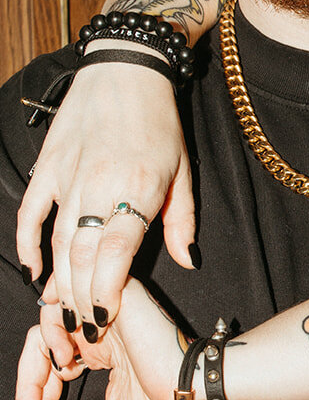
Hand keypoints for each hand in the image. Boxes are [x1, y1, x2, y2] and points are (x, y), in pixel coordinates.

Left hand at [15, 276, 184, 399]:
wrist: (189, 392)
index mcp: (99, 349)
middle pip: (43, 339)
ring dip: (40, 354)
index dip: (35, 390)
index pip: (52, 358)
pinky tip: (68, 357)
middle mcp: (98, 328)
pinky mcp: (109, 296)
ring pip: (48, 318)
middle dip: (29, 378)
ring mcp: (102, 311)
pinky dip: (52, 330)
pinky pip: (62, 300)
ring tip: (60, 374)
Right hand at [16, 60, 195, 330]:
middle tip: (86, 328)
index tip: (107, 318)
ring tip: (65, 311)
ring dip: (60, 281)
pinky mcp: (48, 167)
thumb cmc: (160, 124)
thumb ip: (181, 221)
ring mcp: (69, 177)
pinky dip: (29, 244)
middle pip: (83, 256)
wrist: (126, 71)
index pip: (117, 252)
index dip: (108, 290)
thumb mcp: (184, 172)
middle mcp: (100, 186)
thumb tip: (187, 261)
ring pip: (58, 241)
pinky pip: (32, 213)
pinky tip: (35, 271)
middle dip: (83, 298)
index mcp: (139, 189)